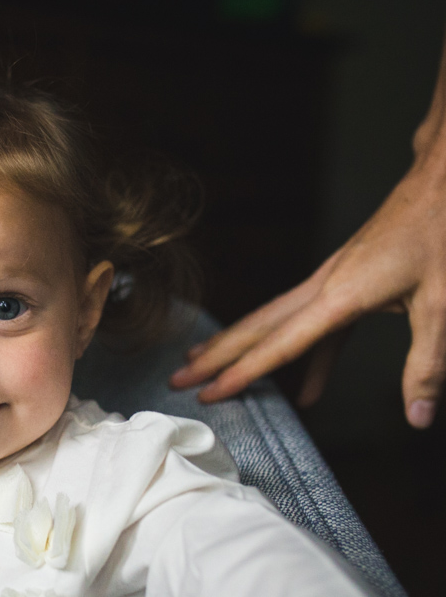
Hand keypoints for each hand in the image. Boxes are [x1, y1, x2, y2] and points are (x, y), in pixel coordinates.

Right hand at [169, 148, 445, 428]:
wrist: (444, 180)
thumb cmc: (443, 233)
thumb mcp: (443, 304)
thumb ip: (427, 364)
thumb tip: (417, 415)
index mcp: (340, 296)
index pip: (280, 345)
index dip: (241, 373)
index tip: (208, 394)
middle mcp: (324, 286)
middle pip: (256, 327)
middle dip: (215, 356)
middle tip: (177, 380)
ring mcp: (330, 280)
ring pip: (271, 319)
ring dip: (236, 344)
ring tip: (202, 363)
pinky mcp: (345, 278)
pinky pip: (309, 322)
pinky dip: (298, 352)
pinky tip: (307, 387)